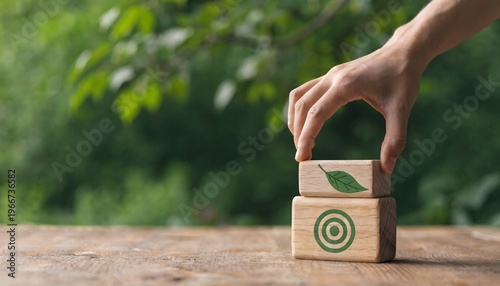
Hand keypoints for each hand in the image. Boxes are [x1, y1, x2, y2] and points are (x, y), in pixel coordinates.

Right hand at [288, 43, 425, 172]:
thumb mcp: (402, 109)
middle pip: (302, 106)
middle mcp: (332, 77)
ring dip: (295, 119)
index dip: (306, 137)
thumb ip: (395, 139)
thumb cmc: (403, 78)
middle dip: (298, 133)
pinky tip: (307, 123)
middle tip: (303, 157)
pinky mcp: (331, 76)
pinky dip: (300, 109)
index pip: (316, 114)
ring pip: (298, 97)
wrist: (404, 52)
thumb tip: (388, 167)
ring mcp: (329, 75)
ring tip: (301, 141)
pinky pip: (305, 91)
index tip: (302, 158)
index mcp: (346, 85)